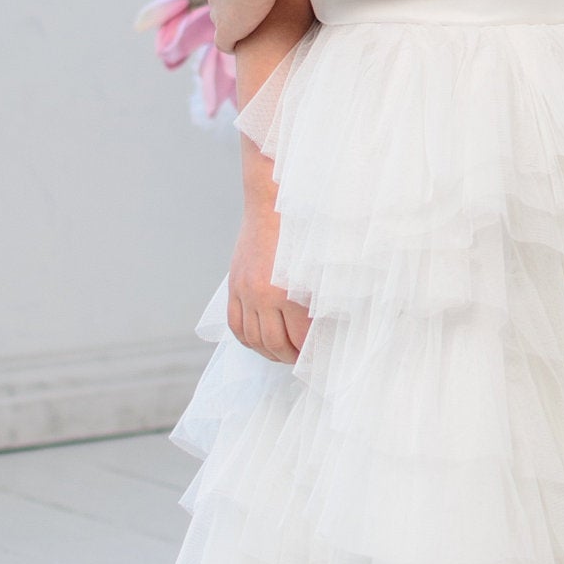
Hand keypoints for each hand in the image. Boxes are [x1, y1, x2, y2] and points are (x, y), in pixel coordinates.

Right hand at [228, 183, 310, 362]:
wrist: (270, 203)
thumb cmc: (303, 230)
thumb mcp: (318, 265)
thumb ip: (321, 297)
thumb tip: (329, 324)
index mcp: (288, 293)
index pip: (300, 338)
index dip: (312, 352)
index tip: (321, 357)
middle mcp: (262, 296)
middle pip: (274, 345)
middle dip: (290, 358)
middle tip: (304, 360)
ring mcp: (244, 292)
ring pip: (252, 339)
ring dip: (268, 352)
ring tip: (284, 354)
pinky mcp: (233, 286)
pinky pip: (235, 325)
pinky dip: (247, 339)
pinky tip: (260, 342)